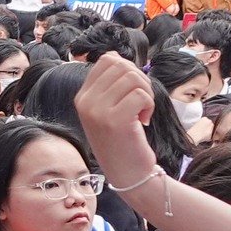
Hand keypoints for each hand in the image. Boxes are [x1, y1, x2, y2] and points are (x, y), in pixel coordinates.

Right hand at [73, 53, 161, 188]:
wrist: (127, 175)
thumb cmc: (122, 140)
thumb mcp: (107, 110)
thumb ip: (109, 84)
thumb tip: (115, 56)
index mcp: (81, 97)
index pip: (107, 60)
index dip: (128, 69)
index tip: (131, 91)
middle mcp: (85, 103)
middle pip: (122, 66)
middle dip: (140, 80)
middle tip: (142, 102)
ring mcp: (98, 112)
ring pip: (132, 78)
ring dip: (146, 93)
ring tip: (142, 111)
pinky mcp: (115, 121)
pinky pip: (140, 95)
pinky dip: (149, 105)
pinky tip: (143, 120)